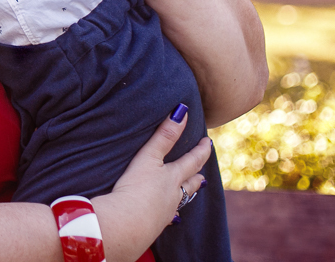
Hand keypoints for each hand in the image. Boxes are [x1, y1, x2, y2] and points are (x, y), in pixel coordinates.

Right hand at [92, 107, 212, 258]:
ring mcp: (165, 211)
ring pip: (181, 201)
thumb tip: (182, 111)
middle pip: (190, 183)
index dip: (200, 151)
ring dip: (186, 195)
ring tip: (191, 193)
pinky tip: (171, 217)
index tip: (208, 143)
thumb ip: (164, 135)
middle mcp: (173, 195)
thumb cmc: (136, 189)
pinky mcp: (154, 225)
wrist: (126, 224)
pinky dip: (171, 215)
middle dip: (197, 175)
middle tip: (204, 173)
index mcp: (172, 177)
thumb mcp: (148, 157)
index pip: (191, 161)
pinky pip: (167, 218)